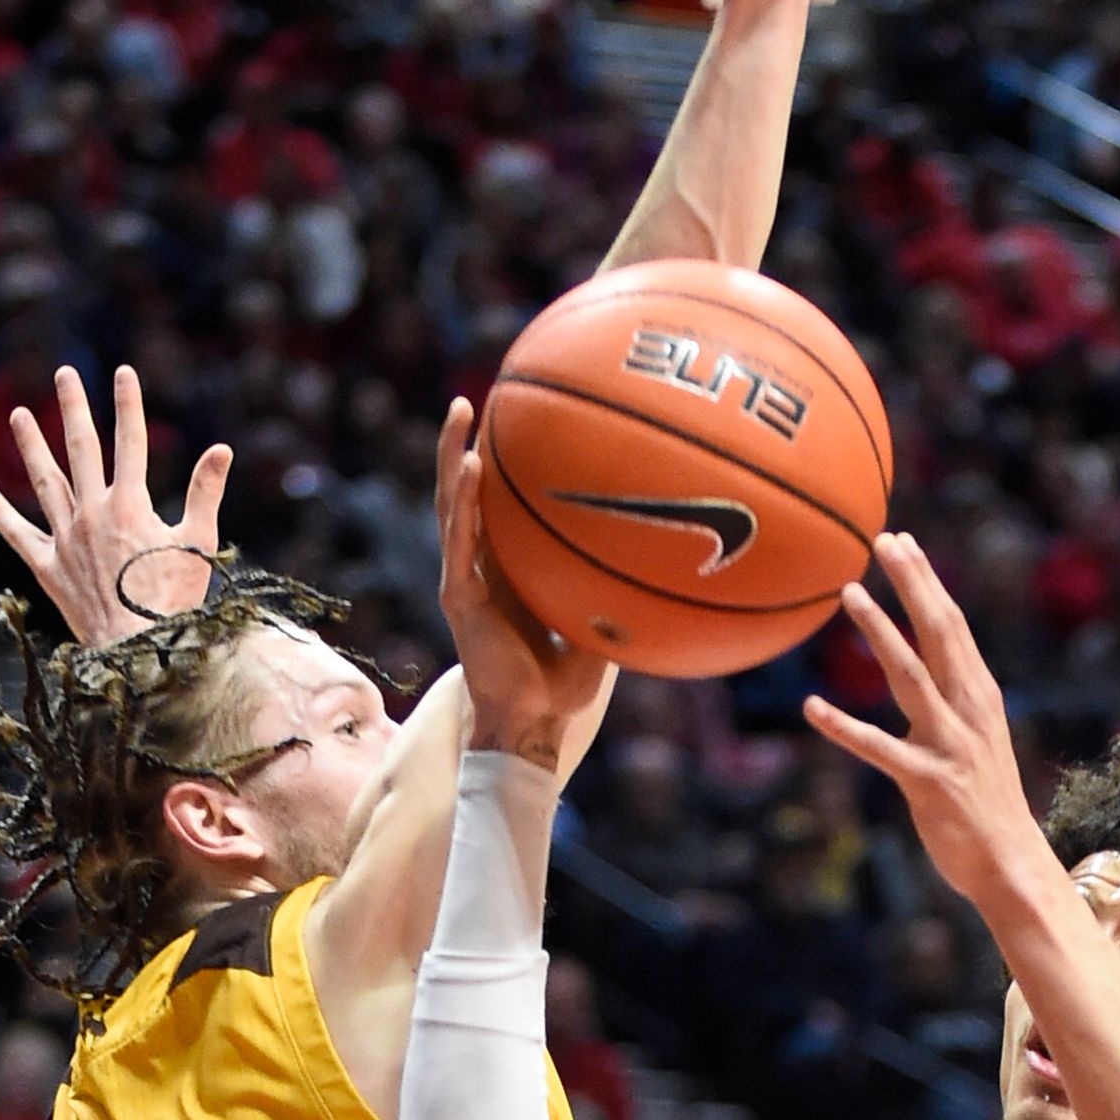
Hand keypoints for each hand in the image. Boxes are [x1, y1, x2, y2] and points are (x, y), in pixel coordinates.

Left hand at [0, 363, 231, 645]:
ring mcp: (65, 539)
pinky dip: (1, 515)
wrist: (136, 650)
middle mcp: (91, 513)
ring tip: (18, 415)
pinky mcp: (47, 567)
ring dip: (31, 446)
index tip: (123, 372)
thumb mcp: (198, 543)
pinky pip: (19, 536)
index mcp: (129, 505)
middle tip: (64, 374)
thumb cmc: (174, 602)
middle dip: (73, 408)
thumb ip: (205, 492)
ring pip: (44, 482)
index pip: (130, 442)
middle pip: (80, 449)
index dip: (128, 405)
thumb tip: (222, 448)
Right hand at [434, 398, 609, 764]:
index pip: (497, 505)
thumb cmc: (564, 682)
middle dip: (466, 443)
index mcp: (507, 569)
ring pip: (453, 506)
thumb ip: (614, 585)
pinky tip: (473, 466)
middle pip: (467, 493)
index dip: (501, 463)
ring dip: (454, 456)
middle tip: (477, 396)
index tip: (512, 415)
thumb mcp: (598, 620)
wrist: (532, 723)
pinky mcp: (460, 599)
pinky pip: (460, 544)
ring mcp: (466, 580)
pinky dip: (465, 504)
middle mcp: (481, 567)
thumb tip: (666, 552)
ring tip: (461, 410)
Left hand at [804, 533, 1041, 901]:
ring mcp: (949, 746)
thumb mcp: (977, 740)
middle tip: (884, 540)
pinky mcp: (927, 783)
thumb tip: (927, 669)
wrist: (1012, 865)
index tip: (903, 543)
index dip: (926, 582)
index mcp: (980, 697)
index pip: (952, 626)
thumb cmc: (986, 804)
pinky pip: (879, 749)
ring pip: (911, 676)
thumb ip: (954, 703)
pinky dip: (844, 727)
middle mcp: (969, 711)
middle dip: (913, 583)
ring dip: (880, 632)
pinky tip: (812, 707)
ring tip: (850, 592)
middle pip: (939, 633)